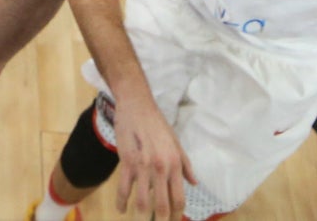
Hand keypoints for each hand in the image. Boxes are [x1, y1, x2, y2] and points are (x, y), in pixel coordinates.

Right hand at [113, 95, 196, 219]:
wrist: (137, 106)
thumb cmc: (158, 124)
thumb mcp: (176, 143)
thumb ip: (185, 164)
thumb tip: (194, 183)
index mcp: (175, 163)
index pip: (179, 199)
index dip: (177, 216)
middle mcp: (161, 167)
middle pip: (162, 206)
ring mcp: (143, 166)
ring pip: (142, 202)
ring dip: (140, 217)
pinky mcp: (126, 162)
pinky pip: (123, 189)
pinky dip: (121, 203)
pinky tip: (121, 210)